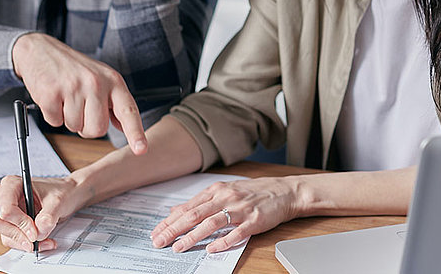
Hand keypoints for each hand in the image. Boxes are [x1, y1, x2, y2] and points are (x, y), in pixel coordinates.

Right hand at [0, 174, 84, 251]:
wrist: (68, 195)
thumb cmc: (61, 191)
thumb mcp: (58, 201)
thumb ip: (48, 216)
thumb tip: (38, 232)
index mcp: (12, 184)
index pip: (5, 209)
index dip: (20, 223)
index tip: (35, 231)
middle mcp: (4, 197)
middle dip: (18, 235)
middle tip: (36, 240)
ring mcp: (5, 211)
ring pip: (4, 234)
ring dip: (24, 242)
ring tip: (45, 241)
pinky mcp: (10, 224)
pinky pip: (11, 240)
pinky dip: (26, 244)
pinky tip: (42, 241)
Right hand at [12, 32, 146, 153]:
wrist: (41, 50)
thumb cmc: (73, 67)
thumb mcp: (101, 78)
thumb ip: (114, 102)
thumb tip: (124, 126)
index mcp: (113, 80)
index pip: (128, 110)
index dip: (135, 132)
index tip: (141, 149)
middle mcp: (96, 83)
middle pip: (97, 129)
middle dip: (87, 126)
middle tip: (80, 107)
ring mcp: (73, 87)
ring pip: (75, 127)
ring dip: (68, 119)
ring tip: (66, 97)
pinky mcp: (51, 93)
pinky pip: (55, 122)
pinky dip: (52, 115)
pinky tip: (54, 97)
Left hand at [150, 177, 301, 253]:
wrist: (284, 191)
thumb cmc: (253, 192)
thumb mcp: (224, 191)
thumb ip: (200, 202)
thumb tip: (175, 211)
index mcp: (216, 190)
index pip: (187, 208)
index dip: (170, 221)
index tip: (156, 232)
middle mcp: (225, 197)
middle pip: (194, 215)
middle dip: (174, 229)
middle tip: (159, 241)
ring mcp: (240, 209)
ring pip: (211, 223)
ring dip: (192, 236)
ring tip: (179, 247)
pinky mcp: (254, 220)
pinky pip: (236, 232)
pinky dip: (223, 241)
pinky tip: (211, 249)